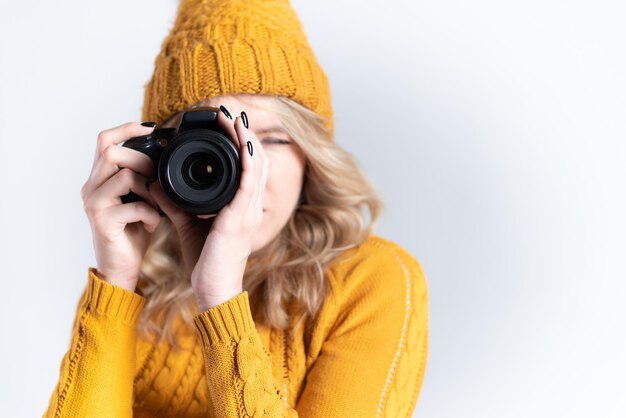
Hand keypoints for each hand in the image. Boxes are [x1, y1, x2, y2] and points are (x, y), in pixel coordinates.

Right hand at [81, 122, 161, 290]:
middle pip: (112, 152)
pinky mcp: (102, 222)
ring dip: (148, 188)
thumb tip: (163, 155)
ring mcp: (94, 204)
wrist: (122, 267)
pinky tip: (153, 224)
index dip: (126, 128)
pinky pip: (133, 206)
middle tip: (156, 178)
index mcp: (99, 179)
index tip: (151, 128)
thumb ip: (142, 177)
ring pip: (123, 176)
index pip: (104, 140)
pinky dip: (150, 213)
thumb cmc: (133, 232)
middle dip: (142, 160)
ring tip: (154, 206)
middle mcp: (91, 187)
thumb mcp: (139, 198)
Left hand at [150, 109, 269, 309]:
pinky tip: (243, 142)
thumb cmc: (206, 261)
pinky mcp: (240, 219)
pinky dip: (248, 160)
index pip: (248, 167)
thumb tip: (154, 183)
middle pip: (257, 160)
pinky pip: (250, 183)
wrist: (213, 290)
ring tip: (234, 118)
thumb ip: (174, 203)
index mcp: (241, 207)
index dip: (241, 143)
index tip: (226, 123)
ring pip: (257, 166)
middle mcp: (250, 206)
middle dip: (245, 133)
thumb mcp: (188, 224)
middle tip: (229, 112)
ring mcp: (249, 212)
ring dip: (247, 139)